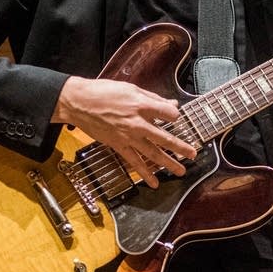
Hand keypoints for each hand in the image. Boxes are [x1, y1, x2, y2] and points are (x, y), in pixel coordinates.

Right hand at [53, 76, 195, 184]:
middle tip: (193, 154)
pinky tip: (154, 183)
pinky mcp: (118, 145)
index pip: (169, 114)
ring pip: (153, 153)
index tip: (177, 117)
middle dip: (180, 147)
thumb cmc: (103, 92)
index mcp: (142, 105)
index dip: (176, 115)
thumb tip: (172, 104)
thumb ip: (154, 98)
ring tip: (181, 171)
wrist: (79, 102)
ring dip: (168, 163)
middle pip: (164, 137)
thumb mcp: (131, 89)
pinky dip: (145, 173)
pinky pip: (134, 162)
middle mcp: (137, 123)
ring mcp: (128, 136)